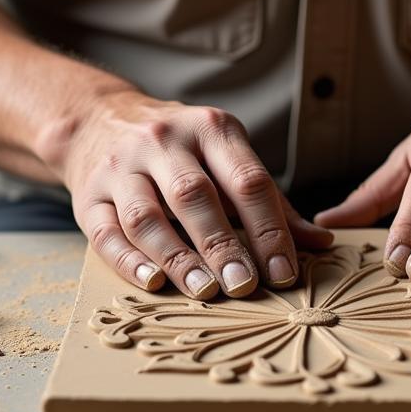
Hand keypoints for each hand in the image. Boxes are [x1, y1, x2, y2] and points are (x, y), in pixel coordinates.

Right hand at [52, 91, 332, 297]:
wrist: (99, 120)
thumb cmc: (182, 152)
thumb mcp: (228, 159)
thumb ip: (272, 204)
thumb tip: (322, 243)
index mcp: (210, 129)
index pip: (247, 180)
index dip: (268, 229)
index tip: (284, 273)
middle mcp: (163, 141)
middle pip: (195, 195)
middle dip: (222, 244)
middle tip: (243, 285)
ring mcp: (121, 167)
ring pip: (148, 216)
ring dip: (177, 257)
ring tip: (204, 291)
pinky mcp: (88, 195)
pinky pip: (105, 232)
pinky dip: (129, 260)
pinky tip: (152, 282)